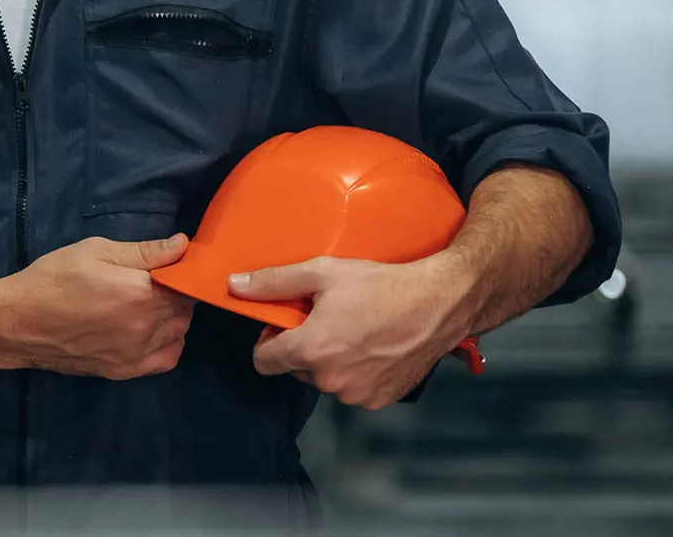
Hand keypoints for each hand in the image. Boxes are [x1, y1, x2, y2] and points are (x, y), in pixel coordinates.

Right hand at [0, 235, 195, 380]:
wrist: (19, 323)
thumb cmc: (54, 279)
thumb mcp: (96, 251)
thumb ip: (144, 251)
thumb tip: (183, 245)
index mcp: (141, 293)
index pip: (186, 284)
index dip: (182, 272)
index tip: (169, 265)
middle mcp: (146, 327)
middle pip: (185, 309)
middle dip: (178, 293)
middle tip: (156, 281)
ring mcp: (137, 353)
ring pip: (179, 332)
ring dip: (174, 317)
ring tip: (149, 304)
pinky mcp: (126, 371)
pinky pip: (167, 359)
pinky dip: (168, 343)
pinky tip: (152, 331)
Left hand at [230, 254, 479, 410]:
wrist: (438, 304)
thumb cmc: (380, 285)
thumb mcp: (322, 273)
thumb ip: (273, 282)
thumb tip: (234, 286)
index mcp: (311, 351)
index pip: (264, 362)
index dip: (268, 341)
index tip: (284, 325)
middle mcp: (331, 381)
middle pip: (295, 369)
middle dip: (303, 347)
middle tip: (325, 319)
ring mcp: (357, 394)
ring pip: (325, 380)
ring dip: (330, 360)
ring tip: (353, 330)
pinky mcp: (380, 400)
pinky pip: (353, 389)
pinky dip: (356, 372)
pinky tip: (372, 346)